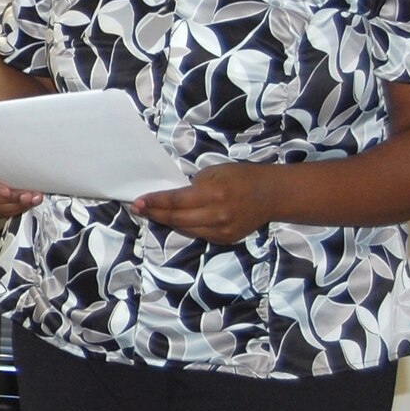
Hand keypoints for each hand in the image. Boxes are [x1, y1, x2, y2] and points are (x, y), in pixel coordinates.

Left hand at [133, 163, 278, 243]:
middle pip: (176, 218)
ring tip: (152, 214)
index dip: (155, 202)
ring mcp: (221, 231)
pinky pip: (198, 234)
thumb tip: (175, 198)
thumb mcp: (216, 171)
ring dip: (166, 221)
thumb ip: (194, 186)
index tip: (137, 201)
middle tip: (137, 208)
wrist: (272, 195)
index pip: (176, 201)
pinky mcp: (225, 240)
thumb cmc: (242, 177)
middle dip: (154, 213)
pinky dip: (184, 227)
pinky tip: (174, 220)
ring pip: (184, 229)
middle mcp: (216, 215)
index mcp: (214, 194)